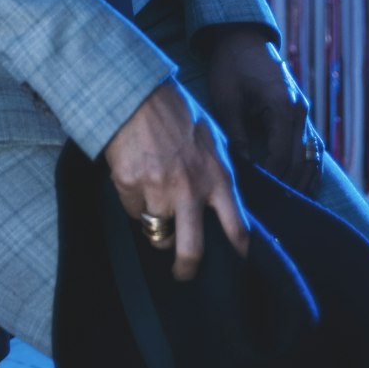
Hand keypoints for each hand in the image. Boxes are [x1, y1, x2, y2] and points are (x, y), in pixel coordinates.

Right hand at [103, 78, 249, 281]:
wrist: (139, 94)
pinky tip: (138, 180)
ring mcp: (158, 190)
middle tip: (183, 272)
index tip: (236, 264)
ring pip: (158, 234)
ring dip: (157, 225)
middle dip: (187, 269)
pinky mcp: (130, 187)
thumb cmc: (179, 114)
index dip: (238, 253)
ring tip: (155, 202)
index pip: (237, 229)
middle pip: (192, 251)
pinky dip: (135, 204)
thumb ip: (219, 176)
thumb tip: (225, 209)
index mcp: (217, 177)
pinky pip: (134, 213)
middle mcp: (190, 189)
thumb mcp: (213, 141)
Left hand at [204, 25, 321, 194]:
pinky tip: (302, 186)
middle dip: (287, 187)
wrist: (241, 38)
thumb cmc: (230, 67)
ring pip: (312, 157)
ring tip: (288, 207)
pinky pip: (312, 146)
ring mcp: (304, 111)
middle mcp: (300, 111)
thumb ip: (237, 135)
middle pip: (300, 162)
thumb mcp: (227, 101)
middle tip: (271, 211)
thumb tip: (245, 168)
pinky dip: (310, 167)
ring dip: (303, 181)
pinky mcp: (301, 112)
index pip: (281, 157)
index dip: (271, 180)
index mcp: (282, 107)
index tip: (256, 200)